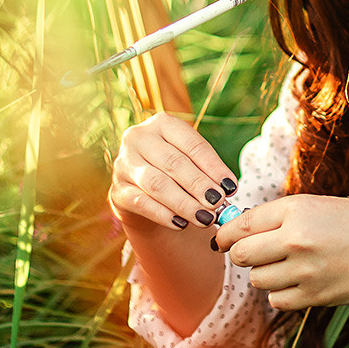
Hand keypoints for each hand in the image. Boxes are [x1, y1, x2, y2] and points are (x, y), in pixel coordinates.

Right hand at [109, 111, 237, 238]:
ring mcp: (124, 164)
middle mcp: (138, 138)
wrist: (142, 191)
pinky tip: (181, 224)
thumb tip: (227, 189)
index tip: (231, 187)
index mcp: (161, 123)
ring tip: (205, 218)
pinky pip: (142, 203)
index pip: (192, 144)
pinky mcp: (117, 191)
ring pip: (157, 184)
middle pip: (173, 163)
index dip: (213, 166)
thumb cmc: (173, 172)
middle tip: (218, 203)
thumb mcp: (190, 162)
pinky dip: (164, 215)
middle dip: (199, 185)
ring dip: (184, 203)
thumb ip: (207, 172)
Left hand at [214, 195, 348, 310]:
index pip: (241, 225)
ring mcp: (305, 271)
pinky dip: (281, 294)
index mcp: (296, 209)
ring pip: (257, 280)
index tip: (222, 239)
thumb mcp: (317, 205)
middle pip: (241, 255)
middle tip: (254, 252)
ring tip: (287, 265)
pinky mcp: (315, 297)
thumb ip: (278, 218)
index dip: (225, 234)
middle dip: (241, 255)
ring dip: (264, 274)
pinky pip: (277, 300)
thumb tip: (238, 231)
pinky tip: (299, 281)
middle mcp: (296, 239)